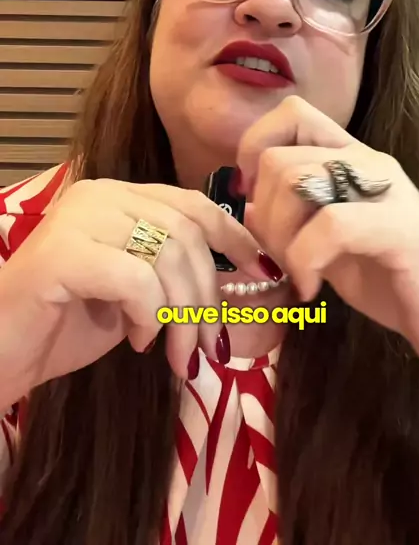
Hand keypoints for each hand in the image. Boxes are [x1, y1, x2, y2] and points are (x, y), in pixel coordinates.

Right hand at [0, 178, 262, 400]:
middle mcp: (99, 195)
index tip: (261, 271)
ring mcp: (77, 219)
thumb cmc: (68, 324)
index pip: (191, 204)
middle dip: (207, 295)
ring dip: (183, 316)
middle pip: (186, 232)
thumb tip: (245, 271)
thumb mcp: (138, 292)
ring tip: (175, 354)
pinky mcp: (60, 254)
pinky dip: (149, 315)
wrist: (3, 353)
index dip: (234, 236)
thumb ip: (176, 271)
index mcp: (119, 197)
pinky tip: (138, 340)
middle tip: (207, 346)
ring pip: (166, 255)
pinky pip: (135, 278)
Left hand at [237, 96, 418, 390]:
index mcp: (350, 160)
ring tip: (298, 273)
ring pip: (297, 182)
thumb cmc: (392, 281)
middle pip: (278, 157)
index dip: (256, 147)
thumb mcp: (327, 249)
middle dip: (263, 214)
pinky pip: (330, 225)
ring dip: (281, 238)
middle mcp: (367, 163)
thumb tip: (250, 205)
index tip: (254, 196)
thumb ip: (291, 222)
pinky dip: (305, 261)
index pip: (292, 113)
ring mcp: (386, 191)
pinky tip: (312, 288)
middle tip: (280, 255)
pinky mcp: (400, 227)